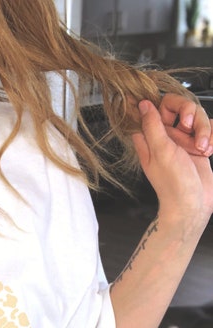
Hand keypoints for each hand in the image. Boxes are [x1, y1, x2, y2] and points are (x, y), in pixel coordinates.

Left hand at [131, 94, 212, 232]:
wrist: (192, 204)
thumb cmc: (173, 184)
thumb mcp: (160, 151)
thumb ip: (152, 125)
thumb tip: (142, 105)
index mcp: (151, 137)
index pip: (155, 107)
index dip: (164, 103)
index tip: (172, 110)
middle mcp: (167, 137)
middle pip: (181, 107)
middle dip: (191, 114)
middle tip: (189, 126)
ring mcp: (184, 142)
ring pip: (198, 118)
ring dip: (204, 130)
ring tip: (202, 148)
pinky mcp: (199, 146)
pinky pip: (209, 129)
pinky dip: (212, 137)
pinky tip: (209, 149)